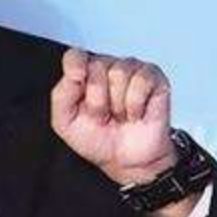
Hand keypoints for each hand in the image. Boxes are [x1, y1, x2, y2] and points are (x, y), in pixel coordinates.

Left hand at [51, 48, 177, 185]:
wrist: (127, 161)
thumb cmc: (97, 139)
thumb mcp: (65, 122)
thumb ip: (61, 94)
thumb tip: (75, 72)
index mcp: (84, 74)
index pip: (75, 55)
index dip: (75, 66)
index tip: (78, 80)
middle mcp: (107, 67)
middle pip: (97, 66)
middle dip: (98, 100)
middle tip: (104, 114)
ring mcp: (132, 70)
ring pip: (119, 73)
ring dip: (118, 105)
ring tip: (120, 115)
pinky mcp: (154, 78)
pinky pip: (141, 81)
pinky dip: (135, 105)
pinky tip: (135, 113)